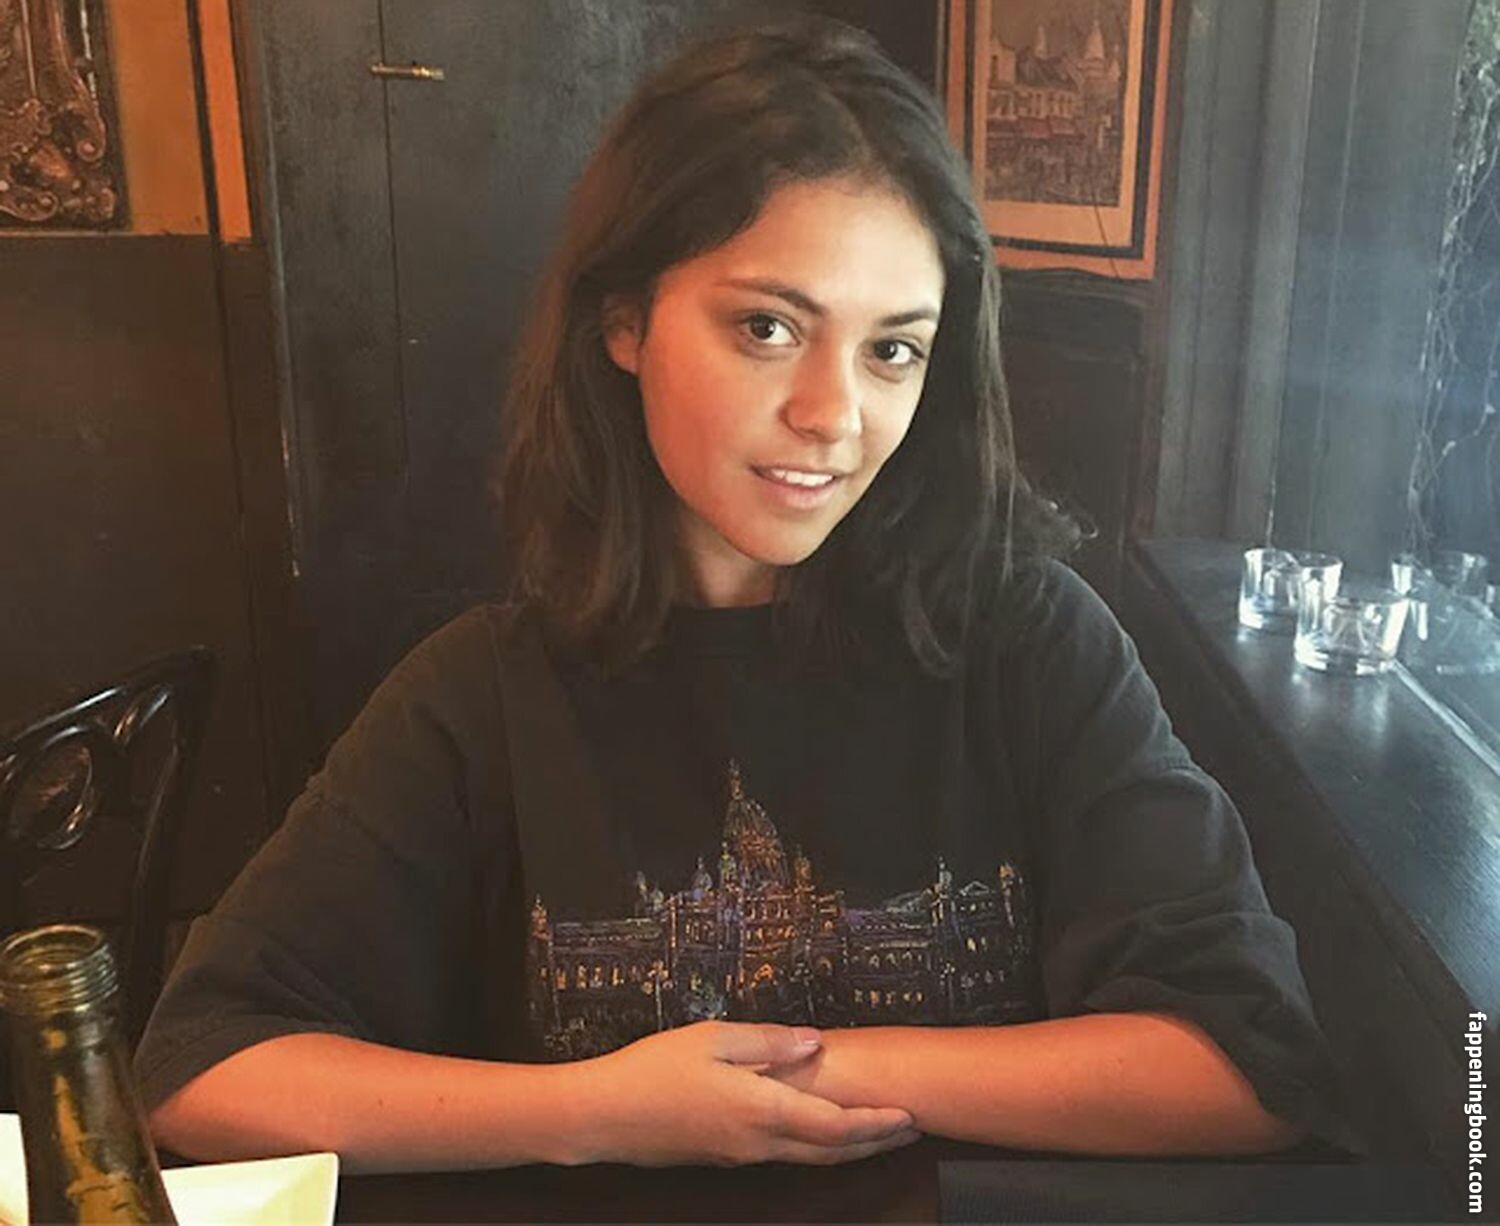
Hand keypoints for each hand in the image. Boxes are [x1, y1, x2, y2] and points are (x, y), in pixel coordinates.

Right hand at [577, 1020, 920, 1166]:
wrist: (602, 1117)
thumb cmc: (652, 1070)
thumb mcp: (713, 1036)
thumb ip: (769, 1041)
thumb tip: (816, 1043)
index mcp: (761, 1109)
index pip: (836, 1125)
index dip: (878, 1124)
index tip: (910, 1116)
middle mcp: (758, 1142)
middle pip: (831, 1150)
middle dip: (876, 1141)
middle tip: (912, 1129)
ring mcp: (741, 1155)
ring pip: (810, 1157)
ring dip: (849, 1147)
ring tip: (878, 1132)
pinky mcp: (724, 1157)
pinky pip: (784, 1154)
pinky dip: (815, 1146)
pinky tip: (818, 1132)